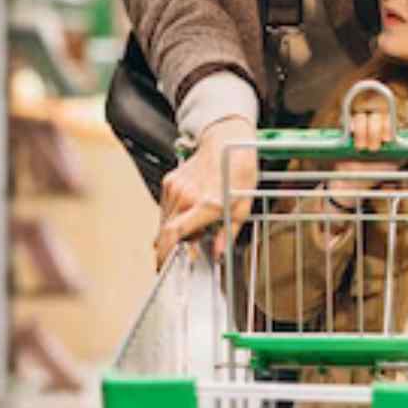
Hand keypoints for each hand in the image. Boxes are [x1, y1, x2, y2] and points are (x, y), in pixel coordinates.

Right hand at [155, 116, 257, 267]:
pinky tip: (188, 214)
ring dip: (173, 233)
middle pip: (167, 232)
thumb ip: (228, 233)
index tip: (166, 267)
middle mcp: (186, 195)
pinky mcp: (169, 182)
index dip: (167, 254)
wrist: (227, 141)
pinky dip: (172, 218)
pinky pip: (165, 209)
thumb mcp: (243, 206)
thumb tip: (219, 254)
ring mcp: (175, 188)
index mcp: (206, 203)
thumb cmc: (239, 171)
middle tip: (184, 254)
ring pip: (164, 222)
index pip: (175, 233)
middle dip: (172, 248)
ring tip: (193, 229)